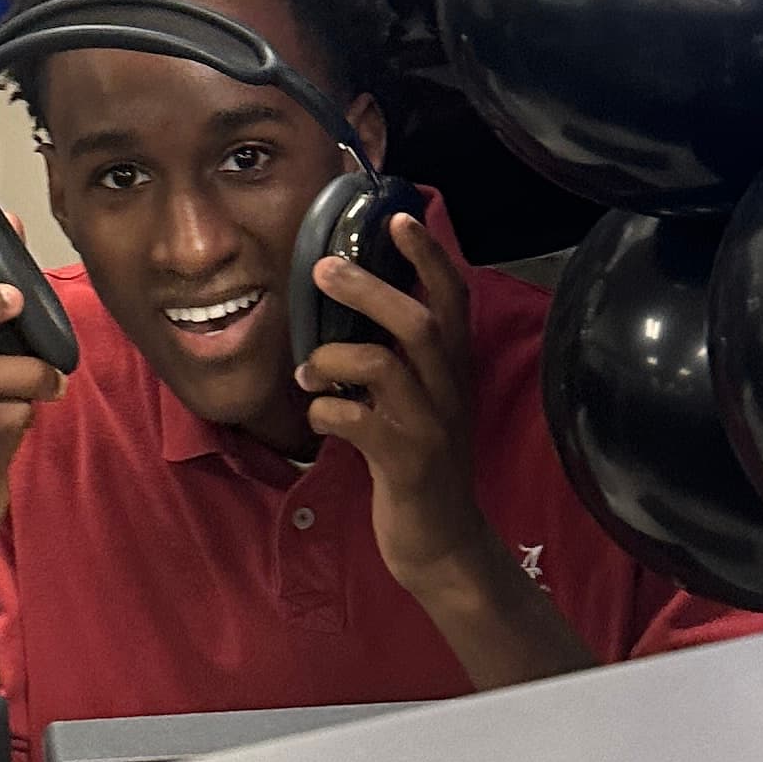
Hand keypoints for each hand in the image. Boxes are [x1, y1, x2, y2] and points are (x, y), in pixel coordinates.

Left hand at [300, 212, 482, 589]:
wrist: (444, 545)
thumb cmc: (421, 465)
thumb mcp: (422, 404)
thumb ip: (401, 360)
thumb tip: (357, 309)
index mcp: (454, 370)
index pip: (453, 299)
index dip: (428, 256)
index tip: (399, 216)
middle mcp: (449, 391)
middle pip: (418, 321)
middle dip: (369, 290)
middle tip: (324, 269)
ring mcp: (430, 428)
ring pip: (386, 366)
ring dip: (334, 358)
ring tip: (307, 370)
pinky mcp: (405, 465)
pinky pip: (359, 423)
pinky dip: (327, 412)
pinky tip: (317, 417)